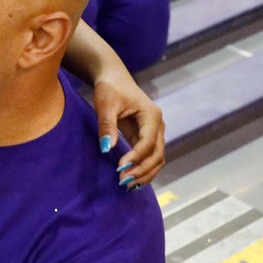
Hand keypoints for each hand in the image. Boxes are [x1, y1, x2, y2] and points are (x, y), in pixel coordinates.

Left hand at [92, 72, 164, 186]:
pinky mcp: (146, 136)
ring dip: (145, 173)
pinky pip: (149, 157)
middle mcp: (158, 125)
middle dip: (141, 170)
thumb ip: (107, 126)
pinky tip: (131, 179)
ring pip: (157, 158)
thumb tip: (107, 149)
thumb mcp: (105, 105)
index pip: (148, 143)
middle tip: (122, 181)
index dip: (136, 158)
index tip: (120, 168)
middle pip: (157, 154)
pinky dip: (143, 169)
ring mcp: (154, 132)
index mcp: (152, 115)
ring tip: (127, 185)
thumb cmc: (109, 88)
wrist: (113, 78)